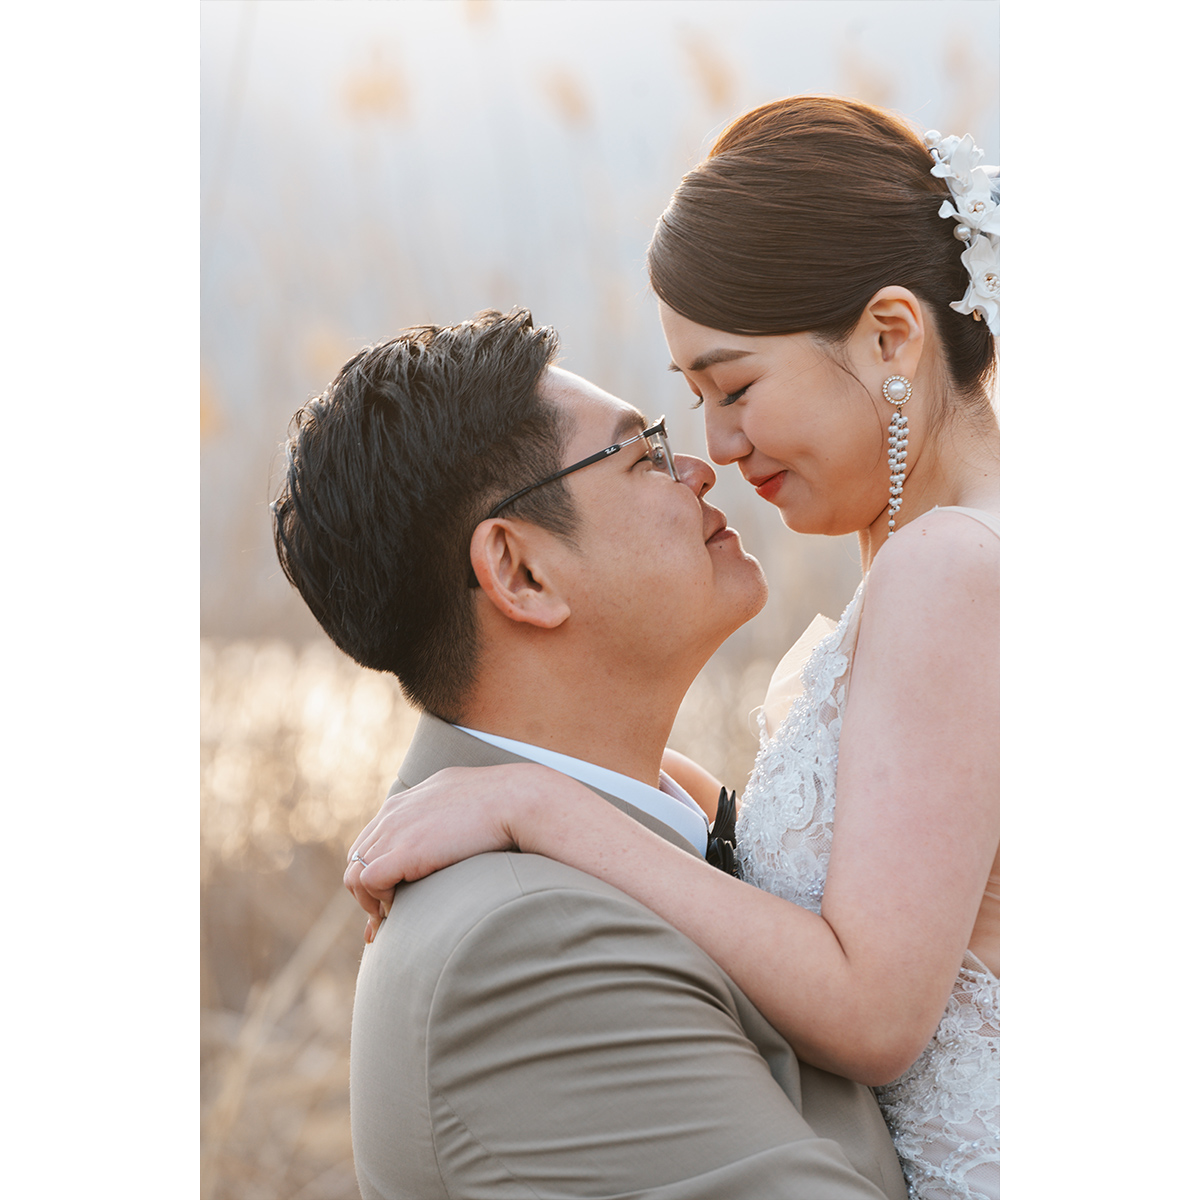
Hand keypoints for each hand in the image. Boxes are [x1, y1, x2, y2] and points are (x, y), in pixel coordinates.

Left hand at [343, 763, 561, 942]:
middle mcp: (393, 813)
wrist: (518, 799)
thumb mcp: (467, 799)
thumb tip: (459, 832)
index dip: (375, 871)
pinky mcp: (403, 851)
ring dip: (370, 901)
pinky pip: (367, 882)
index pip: (372, 839)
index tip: (388, 899)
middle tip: (385, 920)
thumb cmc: (507, 804)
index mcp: (408, 800)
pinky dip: (379, 901)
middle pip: (357, 858)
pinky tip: (402, 910)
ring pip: (354, 874)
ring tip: (394, 920)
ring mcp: (395, 830)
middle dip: (368, 891)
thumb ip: (450, 813)